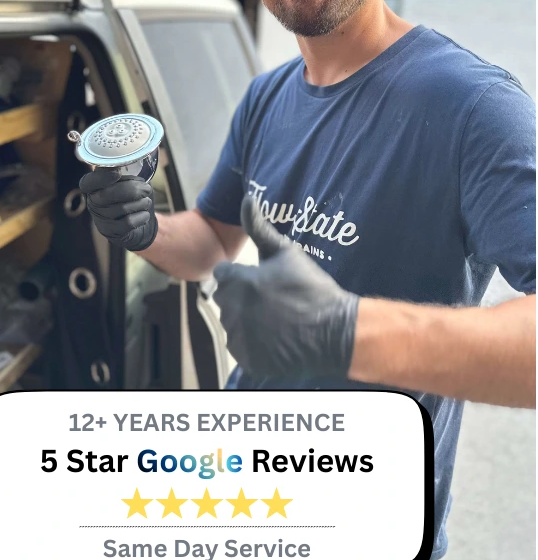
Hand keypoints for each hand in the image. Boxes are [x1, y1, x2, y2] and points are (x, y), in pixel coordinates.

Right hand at [79, 168, 157, 251]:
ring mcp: (100, 219)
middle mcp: (93, 203)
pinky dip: (142, 216)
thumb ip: (124, 172)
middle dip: (133, 189)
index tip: (117, 173)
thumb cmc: (130, 197)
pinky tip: (144, 214)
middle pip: (109, 194)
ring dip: (141, 203)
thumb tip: (130, 158)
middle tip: (147, 189)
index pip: (88, 182)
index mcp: (93, 187)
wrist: (137, 225)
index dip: (101, 177)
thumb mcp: (126, 181)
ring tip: (146, 202)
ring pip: (122, 208)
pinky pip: (128, 222)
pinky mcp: (111, 232)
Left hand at [212, 196, 359, 380]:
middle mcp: (232, 311)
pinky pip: (243, 349)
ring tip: (278, 320)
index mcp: (236, 282)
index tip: (262, 280)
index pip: (223, 274)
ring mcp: (239, 338)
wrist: (335, 331)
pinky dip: (255, 345)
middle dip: (243, 298)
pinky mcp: (248, 360)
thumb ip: (259, 227)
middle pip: (226, 300)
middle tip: (273, 300)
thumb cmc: (311, 288)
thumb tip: (247, 199)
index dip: (242, 275)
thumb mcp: (286, 251)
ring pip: (233, 325)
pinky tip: (277, 338)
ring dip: (248, 321)